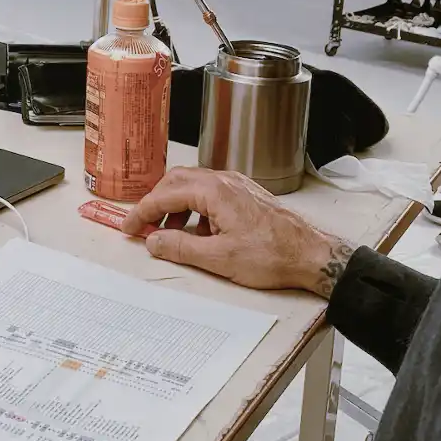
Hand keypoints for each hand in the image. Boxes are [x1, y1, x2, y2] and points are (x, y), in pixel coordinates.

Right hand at [122, 166, 353, 296]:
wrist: (311, 255)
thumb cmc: (272, 255)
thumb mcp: (219, 259)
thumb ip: (180, 248)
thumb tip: (154, 242)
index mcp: (215, 191)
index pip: (165, 194)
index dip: (142, 212)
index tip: (129, 227)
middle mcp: (225, 181)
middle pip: (177, 182)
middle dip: (156, 204)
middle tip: (143, 227)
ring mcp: (237, 186)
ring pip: (194, 187)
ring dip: (176, 208)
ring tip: (171, 236)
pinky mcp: (246, 196)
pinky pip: (211, 195)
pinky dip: (195, 210)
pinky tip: (199, 234)